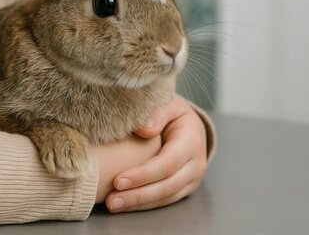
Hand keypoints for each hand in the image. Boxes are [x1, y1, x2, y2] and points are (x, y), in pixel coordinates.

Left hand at [105, 95, 207, 212]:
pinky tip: (125, 205)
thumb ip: (158, 114)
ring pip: (165, 197)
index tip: (118, 180)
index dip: (143, 175)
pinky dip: (144, 205)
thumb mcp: (170, 105)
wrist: (191, 125)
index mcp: (192, 141)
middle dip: (138, 195)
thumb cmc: (175, 113)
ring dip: (138, 204)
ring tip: (114, 204)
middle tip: (112, 200)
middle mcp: (196, 164)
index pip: (166, 164)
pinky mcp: (185, 188)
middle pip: (167, 186)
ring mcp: (193, 179)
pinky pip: (165, 201)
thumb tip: (143, 129)